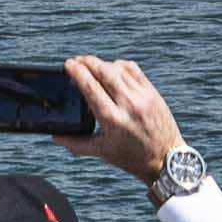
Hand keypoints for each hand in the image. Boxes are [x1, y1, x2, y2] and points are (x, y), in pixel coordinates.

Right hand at [60, 50, 189, 194]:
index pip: (90, 87)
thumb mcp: (102, 152)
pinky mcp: (152, 92)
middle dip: (87, 62)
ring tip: (92, 66)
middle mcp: (128, 104)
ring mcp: (142, 96)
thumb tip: (55, 137)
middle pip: (103, 71)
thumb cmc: (132, 158)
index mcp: (112, 120)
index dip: (77, 71)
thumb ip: (76, 144)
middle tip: (76, 61)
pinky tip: (112, 69)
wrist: (166, 160)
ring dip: (102, 63)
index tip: (68, 64)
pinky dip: (119, 65)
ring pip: (118, 68)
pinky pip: (133, 69)